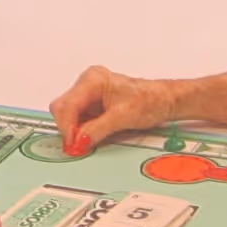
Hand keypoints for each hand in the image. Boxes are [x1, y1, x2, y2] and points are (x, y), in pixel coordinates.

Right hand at [50, 65, 178, 153]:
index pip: (67, 105)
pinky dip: (81, 130)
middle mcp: (87, 84)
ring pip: (68, 115)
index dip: (67, 127)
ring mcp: (89, 94)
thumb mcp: (122, 118)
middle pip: (63, 108)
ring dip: (75, 131)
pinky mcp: (93, 105)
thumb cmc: (149, 100)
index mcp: (93, 80)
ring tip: (88, 141)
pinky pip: (78, 119)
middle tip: (77, 146)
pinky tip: (91, 136)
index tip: (72, 144)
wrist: (164, 101)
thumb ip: (96, 129)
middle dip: (68, 128)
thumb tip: (79, 141)